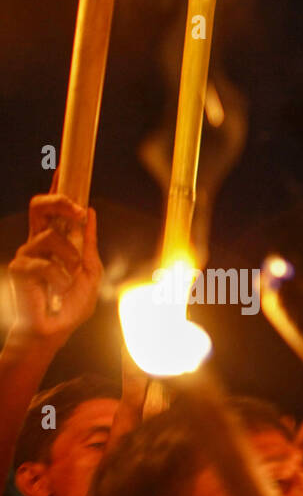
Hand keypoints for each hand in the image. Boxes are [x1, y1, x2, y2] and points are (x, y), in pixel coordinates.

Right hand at [7, 195, 101, 342]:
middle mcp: (36, 243)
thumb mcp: (89, 270)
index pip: (52, 209)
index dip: (56, 187)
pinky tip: (57, 292)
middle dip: (60, 202)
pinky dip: (60, 279)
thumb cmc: (71, 303)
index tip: (63, 166)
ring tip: (69, 281)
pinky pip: (46, 263)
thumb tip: (90, 213)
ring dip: (69, 260)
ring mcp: (25, 254)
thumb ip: (88, 243)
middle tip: (79, 212)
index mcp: (54, 241)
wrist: (56, 329)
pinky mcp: (18, 268)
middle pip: (39, 206)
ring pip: (51, 238)